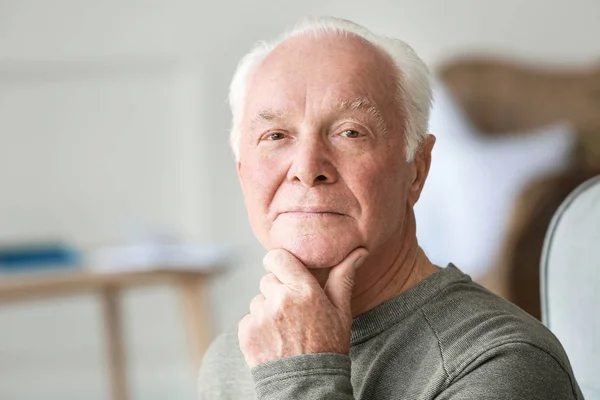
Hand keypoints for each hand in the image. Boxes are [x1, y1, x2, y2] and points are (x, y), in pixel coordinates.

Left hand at [238, 248, 367, 367]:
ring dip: (267, 309)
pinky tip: (274, 340)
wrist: (307, 385)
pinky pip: (249, 319)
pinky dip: (258, 327)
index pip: (277, 258)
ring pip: (258, 300)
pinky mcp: (246, 331)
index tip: (285, 272)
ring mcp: (261, 315)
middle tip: (293, 312)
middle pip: (268, 280)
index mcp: (304, 290)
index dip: (279, 263)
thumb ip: (343, 277)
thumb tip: (359, 251)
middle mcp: (280, 299)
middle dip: (278, 291)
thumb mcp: (341, 312)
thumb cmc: (328, 346)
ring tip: (285, 330)